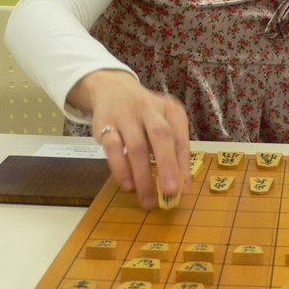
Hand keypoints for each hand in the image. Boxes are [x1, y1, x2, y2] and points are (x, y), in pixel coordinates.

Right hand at [68, 70, 190, 208]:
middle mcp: (149, 108)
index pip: (180, 138)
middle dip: (167, 165)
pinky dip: (120, 168)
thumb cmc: (145, 115)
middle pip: (161, 136)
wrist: (112, 88)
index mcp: (170, 110)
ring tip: (148, 200)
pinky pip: (113, 147)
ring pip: (136, 146)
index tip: (184, 189)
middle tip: (171, 192)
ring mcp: (126, 115)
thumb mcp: (163, 123)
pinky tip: (127, 184)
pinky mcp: (105, 123)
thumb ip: (172, 151)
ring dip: (143, 176)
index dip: (183, 164)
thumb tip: (180, 185)